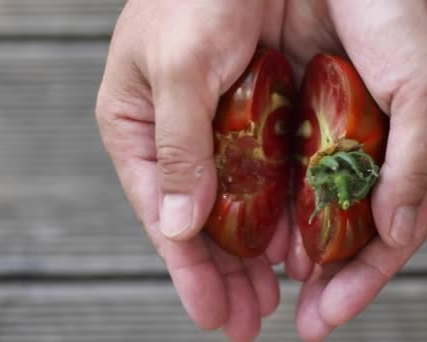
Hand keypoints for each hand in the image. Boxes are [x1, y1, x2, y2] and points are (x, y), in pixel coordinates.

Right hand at [95, 1, 289, 339]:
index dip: (189, 271)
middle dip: (224, 274)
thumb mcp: (180, 66)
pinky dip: (274, 213)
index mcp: (137, 126)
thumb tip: (177, 225)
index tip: (213, 316)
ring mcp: (214, 130)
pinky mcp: (252, 118)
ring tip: (272, 295)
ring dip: (251, 253)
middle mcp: (175, 136)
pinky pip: (261, 177)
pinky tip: (290, 243)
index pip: (163, 216)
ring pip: (232, 207)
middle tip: (249, 319)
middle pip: (198, 222)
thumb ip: (178, 147)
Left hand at [282, 1, 426, 339]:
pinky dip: (280, 206)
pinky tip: (264, 233)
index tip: (328, 316)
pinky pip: (294, 174)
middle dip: (332, 276)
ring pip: (324, 210)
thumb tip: (396, 232)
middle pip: (359, 231)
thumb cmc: (402, 13)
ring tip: (273, 284)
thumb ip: (416, 164)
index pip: (397, 232)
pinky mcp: (309, 118)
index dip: (365, 279)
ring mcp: (345, 138)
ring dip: (302, 248)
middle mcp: (386, 153)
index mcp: (425, 152)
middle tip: (302, 318)